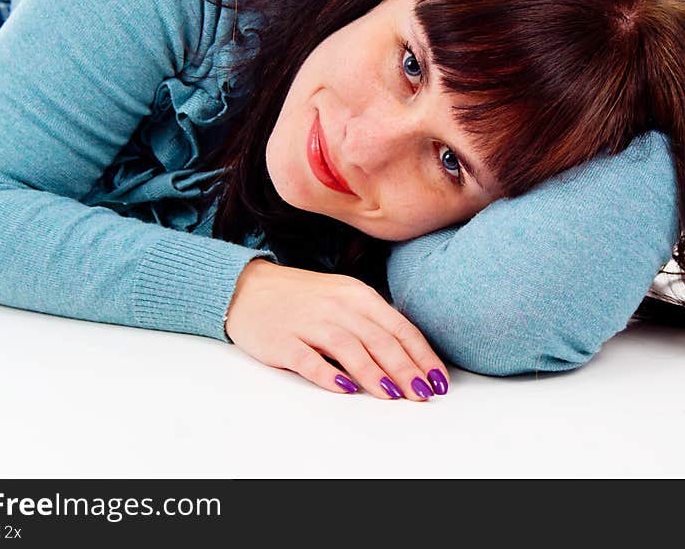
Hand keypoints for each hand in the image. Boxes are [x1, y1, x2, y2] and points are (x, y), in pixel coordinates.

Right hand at [225, 258, 449, 400]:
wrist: (247, 289)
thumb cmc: (302, 299)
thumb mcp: (343, 298)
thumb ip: (372, 322)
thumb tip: (409, 358)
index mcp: (357, 295)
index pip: (399, 327)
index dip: (422, 355)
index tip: (437, 380)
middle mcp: (337, 306)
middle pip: (379, 340)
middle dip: (405, 370)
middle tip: (423, 394)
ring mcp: (309, 322)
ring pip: (349, 348)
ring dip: (374, 374)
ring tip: (393, 396)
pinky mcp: (282, 340)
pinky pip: (308, 359)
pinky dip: (327, 375)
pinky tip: (344, 389)